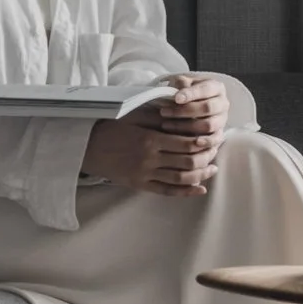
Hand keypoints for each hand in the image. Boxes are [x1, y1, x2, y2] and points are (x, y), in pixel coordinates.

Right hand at [81, 114, 218, 196]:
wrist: (86, 148)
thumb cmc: (110, 127)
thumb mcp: (133, 115)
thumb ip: (158, 115)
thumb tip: (182, 111)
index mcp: (150, 140)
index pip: (186, 143)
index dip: (204, 142)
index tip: (213, 137)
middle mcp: (150, 160)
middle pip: (188, 162)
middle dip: (207, 157)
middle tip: (216, 151)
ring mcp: (145, 175)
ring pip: (182, 179)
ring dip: (201, 175)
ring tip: (212, 168)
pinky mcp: (140, 185)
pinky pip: (168, 191)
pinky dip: (186, 191)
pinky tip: (200, 188)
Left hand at [140, 73, 228, 143]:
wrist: (189, 106)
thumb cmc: (184, 93)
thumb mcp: (182, 83)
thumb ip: (180, 84)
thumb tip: (177, 93)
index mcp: (216, 87)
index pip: (205, 89)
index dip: (190, 94)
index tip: (175, 98)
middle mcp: (222, 103)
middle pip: (207, 108)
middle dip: (184, 111)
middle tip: (164, 112)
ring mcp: (222, 119)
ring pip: (208, 124)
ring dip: (186, 126)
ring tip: (166, 125)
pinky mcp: (219, 134)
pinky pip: (215, 139)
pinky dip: (205, 141)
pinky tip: (193, 142)